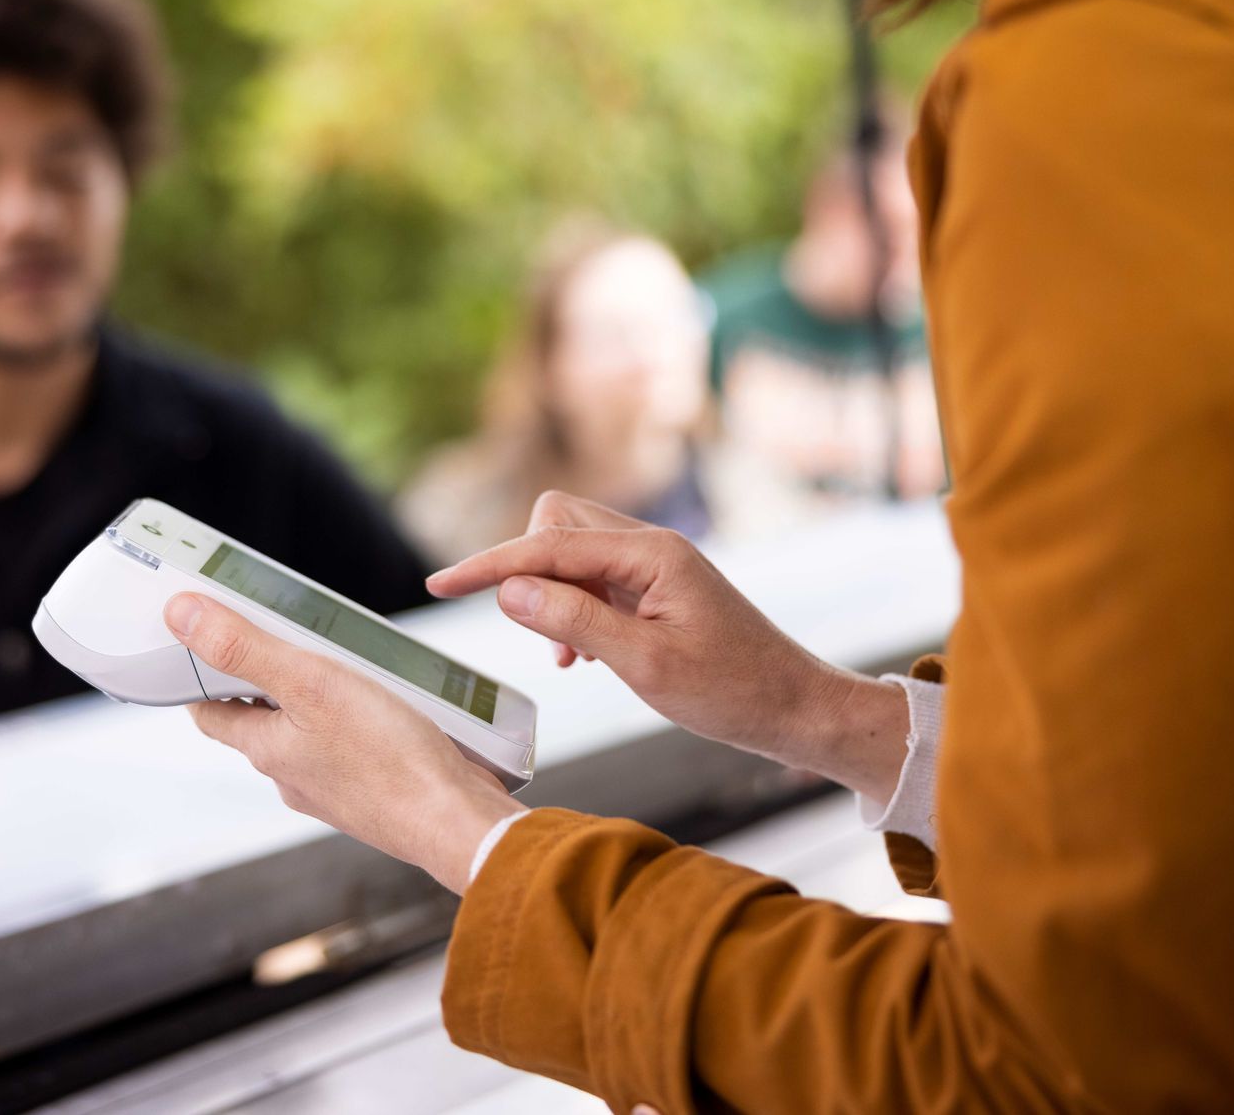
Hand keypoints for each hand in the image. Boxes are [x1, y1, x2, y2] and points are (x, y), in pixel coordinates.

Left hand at [164, 593, 525, 892]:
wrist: (456, 822)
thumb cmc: (389, 758)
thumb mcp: (311, 684)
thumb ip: (246, 649)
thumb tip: (180, 617)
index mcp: (267, 751)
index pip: (211, 713)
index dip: (200, 677)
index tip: (200, 644)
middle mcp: (294, 775)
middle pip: (261, 721)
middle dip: (266, 679)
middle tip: (281, 634)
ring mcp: (335, 788)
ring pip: (309, 734)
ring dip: (316, 699)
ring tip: (342, 661)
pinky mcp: (374, 792)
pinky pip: (351, 749)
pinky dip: (356, 722)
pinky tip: (387, 703)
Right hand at [427, 491, 908, 802]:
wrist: (794, 708)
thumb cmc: (731, 691)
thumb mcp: (645, 664)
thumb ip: (574, 622)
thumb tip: (509, 590)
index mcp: (651, 554)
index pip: (547, 546)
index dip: (489, 565)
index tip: (440, 584)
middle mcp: (651, 546)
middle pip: (556, 523)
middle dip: (527, 568)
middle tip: (537, 633)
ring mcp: (654, 565)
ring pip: (572, 551)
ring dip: (551, 594)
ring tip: (571, 657)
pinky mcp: (656, 588)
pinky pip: (593, 578)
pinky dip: (573, 609)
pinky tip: (583, 657)